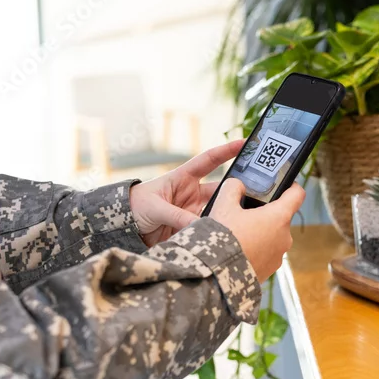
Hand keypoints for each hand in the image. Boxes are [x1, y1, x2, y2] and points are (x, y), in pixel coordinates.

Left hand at [129, 139, 244, 245]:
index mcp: (183, 178)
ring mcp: (194, 211)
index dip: (226, 151)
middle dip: (236, 189)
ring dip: (226, 214)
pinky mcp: (192, 229)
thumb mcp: (155, 207)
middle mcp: (192, 193)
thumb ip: (177, 215)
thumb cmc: (134, 207)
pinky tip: (224, 235)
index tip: (245, 143)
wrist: (123, 229)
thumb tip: (200, 225)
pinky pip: (208, 229)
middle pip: (220, 189)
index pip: (209, 160)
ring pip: (218, 210)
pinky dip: (216, 232)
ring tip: (237, 218)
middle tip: (255, 191)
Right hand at [208, 179, 305, 281]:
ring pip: (272, 237)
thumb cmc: (222, 237)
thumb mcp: (223, 205)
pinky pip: (265, 254)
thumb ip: (233, 188)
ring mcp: (279, 256)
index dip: (291, 186)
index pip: (298, 194)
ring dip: (260, 233)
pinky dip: (255, 250)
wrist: (216, 274)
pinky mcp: (270, 270)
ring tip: (238, 234)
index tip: (284, 184)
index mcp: (279, 217)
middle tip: (245, 212)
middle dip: (265, 214)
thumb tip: (237, 185)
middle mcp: (285, 237)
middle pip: (281, 218)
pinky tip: (237, 250)